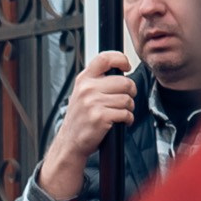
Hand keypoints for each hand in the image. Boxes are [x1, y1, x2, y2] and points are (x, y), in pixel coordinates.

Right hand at [37, 51, 135, 200]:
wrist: (70, 142)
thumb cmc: (80, 119)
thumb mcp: (82, 93)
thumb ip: (97, 80)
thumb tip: (120, 70)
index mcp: (84, 80)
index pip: (105, 58)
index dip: (120, 59)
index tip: (125, 66)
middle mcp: (87, 89)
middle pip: (124, 81)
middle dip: (130, 92)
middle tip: (125, 100)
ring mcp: (93, 103)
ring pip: (127, 99)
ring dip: (129, 108)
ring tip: (120, 113)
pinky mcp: (101, 117)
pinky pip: (126, 113)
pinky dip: (128, 119)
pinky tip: (120, 122)